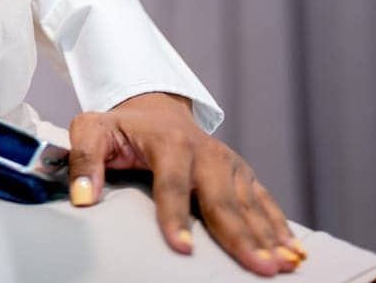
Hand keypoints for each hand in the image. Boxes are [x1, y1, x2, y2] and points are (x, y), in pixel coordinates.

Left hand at [66, 91, 309, 274]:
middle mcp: (204, 151)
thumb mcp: (93, 131)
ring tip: (281, 266)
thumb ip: (84, 159)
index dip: (175, 216)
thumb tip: (81, 199)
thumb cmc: (121, 129)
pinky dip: (280, 226)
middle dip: (239, 235)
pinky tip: (294, 252)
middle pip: (221, 198)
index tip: (182, 249)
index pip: (171, 183)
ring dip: (267, 236)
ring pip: (248, 202)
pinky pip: (264, 200)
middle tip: (258, 269)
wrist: (155, 108)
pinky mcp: (242, 172)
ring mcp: (227, 161)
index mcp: (167, 142)